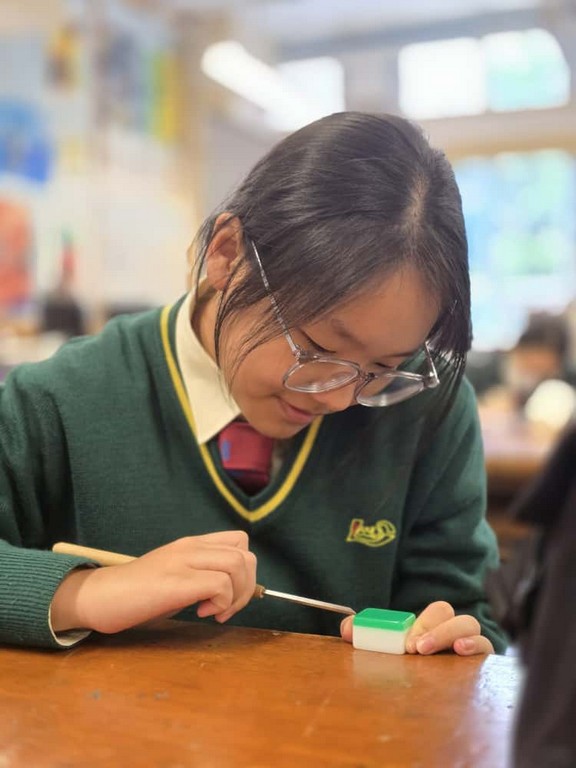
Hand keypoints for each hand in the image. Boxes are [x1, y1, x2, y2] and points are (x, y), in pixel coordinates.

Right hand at [51, 531, 256, 633]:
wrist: (100, 596)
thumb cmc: (137, 593)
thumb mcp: (176, 575)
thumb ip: (202, 574)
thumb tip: (234, 591)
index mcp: (192, 544)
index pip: (239, 541)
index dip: (244, 570)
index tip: (228, 593)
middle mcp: (190, 547)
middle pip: (246, 555)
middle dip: (246, 588)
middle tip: (224, 609)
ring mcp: (183, 561)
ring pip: (238, 565)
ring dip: (235, 596)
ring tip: (213, 611)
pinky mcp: (175, 582)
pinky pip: (220, 585)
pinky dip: (220, 604)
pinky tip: (199, 613)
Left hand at [340, 601, 493, 655]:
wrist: (420, 701)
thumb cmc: (406, 664)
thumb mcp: (385, 649)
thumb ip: (365, 635)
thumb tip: (347, 628)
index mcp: (436, 626)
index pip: (439, 611)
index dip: (425, 622)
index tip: (409, 642)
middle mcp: (457, 634)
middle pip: (460, 618)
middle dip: (439, 630)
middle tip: (417, 648)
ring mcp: (471, 650)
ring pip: (475, 631)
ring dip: (458, 636)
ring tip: (440, 650)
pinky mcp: (480, 668)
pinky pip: (488, 655)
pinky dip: (478, 650)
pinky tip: (463, 654)